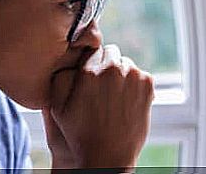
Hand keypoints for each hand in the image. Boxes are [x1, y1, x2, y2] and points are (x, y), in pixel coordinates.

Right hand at [48, 44, 154, 168]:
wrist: (108, 157)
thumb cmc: (79, 134)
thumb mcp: (58, 105)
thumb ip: (61, 75)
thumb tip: (73, 59)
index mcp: (89, 70)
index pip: (91, 49)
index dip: (90, 62)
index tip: (90, 76)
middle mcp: (112, 68)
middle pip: (110, 52)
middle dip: (106, 64)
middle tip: (102, 86)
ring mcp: (133, 75)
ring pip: (126, 63)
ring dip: (121, 73)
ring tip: (113, 96)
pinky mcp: (147, 84)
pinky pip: (140, 74)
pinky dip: (135, 83)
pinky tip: (126, 100)